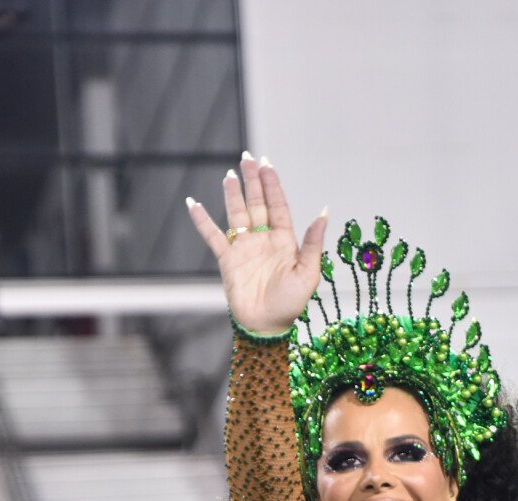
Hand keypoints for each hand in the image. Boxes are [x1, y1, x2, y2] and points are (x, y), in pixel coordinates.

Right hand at [186, 152, 327, 335]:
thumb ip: (313, 243)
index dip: (272, 185)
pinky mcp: (227, 260)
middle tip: (248, 158)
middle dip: (253, 181)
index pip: (277, 206)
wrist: (265, 326)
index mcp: (284, 241)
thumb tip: (324, 212)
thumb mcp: (308, 273)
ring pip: (237, 215)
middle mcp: (264, 240)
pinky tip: (193, 204)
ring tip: (230, 175)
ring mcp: (244, 248)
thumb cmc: (290, 304)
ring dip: (233, 195)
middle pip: (257, 204)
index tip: (266, 165)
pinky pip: (212, 236)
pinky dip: (202, 221)